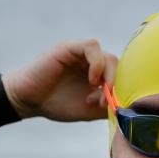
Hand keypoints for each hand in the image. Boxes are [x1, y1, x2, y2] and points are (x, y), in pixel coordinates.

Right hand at [2, 39, 116, 120]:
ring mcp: (81, 54)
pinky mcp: (69, 48)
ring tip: (97, 91)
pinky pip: (92, 46)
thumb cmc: (56, 105)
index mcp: (98, 76)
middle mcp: (91, 63)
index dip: (122, 91)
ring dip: (109, 76)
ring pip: (108, 56)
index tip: (113, 107)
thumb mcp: (88, 111)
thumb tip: (130, 110)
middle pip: (118, 67)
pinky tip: (92, 79)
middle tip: (105, 102)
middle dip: (116, 85)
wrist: (28, 101)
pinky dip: (97, 63)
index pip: (121, 77)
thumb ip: (108, 107)